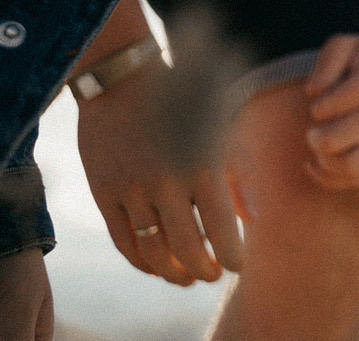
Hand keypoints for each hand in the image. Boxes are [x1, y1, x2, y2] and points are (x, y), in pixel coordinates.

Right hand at [77, 57, 241, 284]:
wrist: (126, 80)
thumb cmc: (187, 102)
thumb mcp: (222, 129)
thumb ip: (241, 173)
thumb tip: (254, 218)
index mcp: (203, 165)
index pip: (221, 230)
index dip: (231, 256)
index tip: (236, 265)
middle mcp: (167, 181)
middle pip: (187, 249)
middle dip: (203, 271)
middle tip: (212, 276)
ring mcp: (132, 190)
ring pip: (153, 252)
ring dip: (172, 274)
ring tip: (186, 278)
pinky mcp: (104, 193)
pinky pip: (123, 242)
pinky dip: (141, 262)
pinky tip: (156, 266)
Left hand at [299, 32, 358, 190]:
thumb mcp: (345, 45)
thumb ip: (327, 62)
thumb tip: (314, 92)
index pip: (327, 110)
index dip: (316, 107)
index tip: (319, 100)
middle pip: (332, 141)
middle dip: (313, 136)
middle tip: (312, 127)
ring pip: (348, 167)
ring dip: (323, 160)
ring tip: (317, 146)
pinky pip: (355, 179)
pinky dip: (329, 177)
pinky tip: (315, 162)